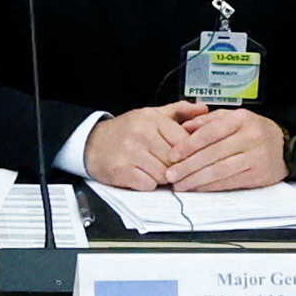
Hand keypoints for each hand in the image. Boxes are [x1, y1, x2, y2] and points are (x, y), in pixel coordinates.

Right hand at [80, 103, 211, 188]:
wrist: (90, 143)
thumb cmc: (125, 131)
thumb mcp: (150, 115)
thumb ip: (178, 111)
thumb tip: (204, 110)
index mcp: (151, 119)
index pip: (183, 140)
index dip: (186, 152)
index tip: (182, 156)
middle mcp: (141, 134)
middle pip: (175, 160)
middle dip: (173, 166)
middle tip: (166, 165)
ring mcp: (130, 153)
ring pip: (163, 174)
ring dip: (161, 177)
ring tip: (153, 169)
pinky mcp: (122, 171)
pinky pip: (148, 185)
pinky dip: (147, 184)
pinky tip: (140, 176)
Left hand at [156, 104, 290, 190]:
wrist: (284, 146)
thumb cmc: (251, 130)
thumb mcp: (231, 117)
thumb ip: (207, 121)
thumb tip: (182, 128)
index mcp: (240, 119)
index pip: (209, 133)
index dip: (188, 145)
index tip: (171, 156)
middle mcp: (250, 137)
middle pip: (213, 154)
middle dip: (188, 166)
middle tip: (170, 176)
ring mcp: (256, 157)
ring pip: (220, 170)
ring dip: (197, 180)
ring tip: (180, 185)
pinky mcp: (259, 175)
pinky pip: (230, 182)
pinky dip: (211, 186)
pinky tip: (197, 188)